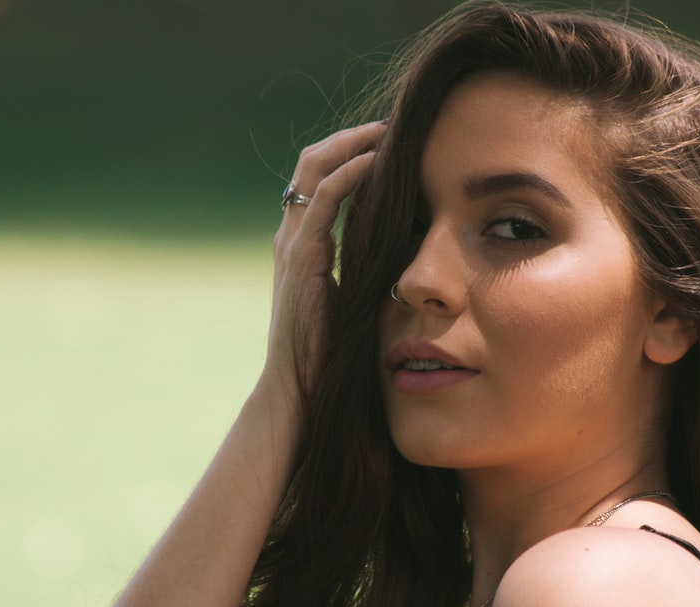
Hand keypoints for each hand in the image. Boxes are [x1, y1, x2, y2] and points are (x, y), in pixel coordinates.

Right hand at [263, 121, 384, 405]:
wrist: (298, 388)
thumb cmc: (329, 354)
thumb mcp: (352, 300)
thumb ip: (366, 271)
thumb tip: (407, 254)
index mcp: (303, 244)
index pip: (321, 180)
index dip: (350, 154)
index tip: (389, 143)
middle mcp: (292, 236)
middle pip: (313, 163)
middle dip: (351, 138)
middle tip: (392, 126)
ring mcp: (292, 243)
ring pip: (314, 169)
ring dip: (352, 143)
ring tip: (388, 130)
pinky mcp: (302, 256)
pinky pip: (324, 199)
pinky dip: (349, 172)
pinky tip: (376, 160)